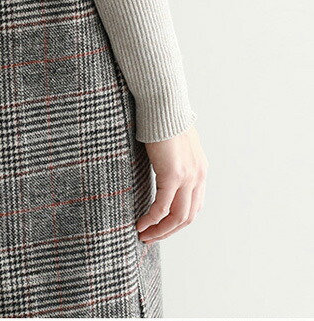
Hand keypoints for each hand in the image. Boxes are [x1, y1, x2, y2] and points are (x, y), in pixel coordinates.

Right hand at [136, 124, 207, 242]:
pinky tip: (141, 224)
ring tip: (144, 235)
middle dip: (169, 231)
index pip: (193, 205)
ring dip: (161, 231)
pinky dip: (152, 219)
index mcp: (199, 170)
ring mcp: (188, 177)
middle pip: (188, 216)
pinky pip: (162, 206)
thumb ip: (172, 157)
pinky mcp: (173, 175)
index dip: (177, 221)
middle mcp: (198, 176)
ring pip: (178, 217)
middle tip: (151, 237)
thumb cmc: (163, 118)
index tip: (161, 226)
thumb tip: (161, 160)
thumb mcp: (173, 142)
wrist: (163, 104)